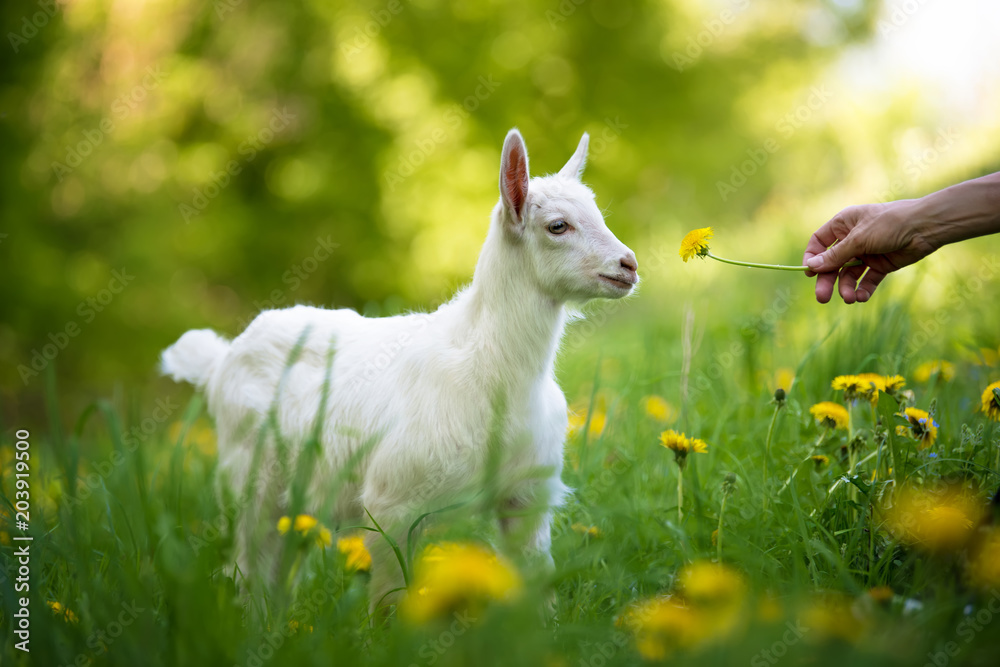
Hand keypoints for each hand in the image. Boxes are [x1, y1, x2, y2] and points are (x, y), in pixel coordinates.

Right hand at [802, 202, 937, 303]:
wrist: (925, 227)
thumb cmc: (890, 224)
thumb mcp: (858, 239)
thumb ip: (835, 256)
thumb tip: (811, 267)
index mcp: (843, 225)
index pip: (819, 243)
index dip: (812, 258)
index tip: (809, 273)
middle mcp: (852, 239)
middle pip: (832, 263)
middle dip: (828, 280)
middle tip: (822, 298)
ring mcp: (866, 253)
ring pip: (848, 275)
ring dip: (846, 288)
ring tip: (850, 299)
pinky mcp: (881, 265)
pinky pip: (867, 280)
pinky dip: (863, 290)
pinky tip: (861, 297)